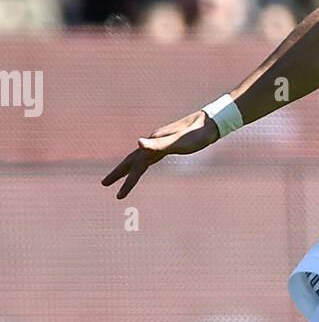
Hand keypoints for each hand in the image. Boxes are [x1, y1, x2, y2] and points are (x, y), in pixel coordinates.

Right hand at [101, 109, 219, 198]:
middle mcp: (153, 143)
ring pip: (139, 159)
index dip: (127, 182)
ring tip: (119, 177)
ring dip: (129, 168)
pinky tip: (144, 165)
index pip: (136, 167)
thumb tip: (138, 143)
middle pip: (131, 161)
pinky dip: (143, 163)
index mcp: (153, 144)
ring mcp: (160, 143)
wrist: (210, 124)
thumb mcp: (179, 143)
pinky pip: (150, 157)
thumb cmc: (196, 136)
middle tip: (104, 183)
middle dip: (118, 173)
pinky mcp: (168, 144)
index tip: (118, 196)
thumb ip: (158, 145)